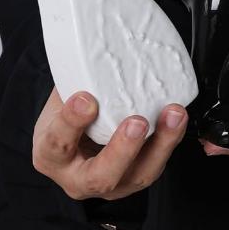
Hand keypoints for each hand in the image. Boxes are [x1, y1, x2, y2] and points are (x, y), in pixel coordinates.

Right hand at [33, 88, 187, 199]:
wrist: (72, 138)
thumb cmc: (65, 114)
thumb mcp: (60, 97)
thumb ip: (74, 81)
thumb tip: (92, 46)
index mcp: (50, 156)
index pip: (57, 143)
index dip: (71, 122)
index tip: (85, 98)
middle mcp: (78, 178)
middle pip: (100, 176)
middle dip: (123, 149)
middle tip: (137, 122)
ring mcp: (112, 183)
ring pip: (138, 174)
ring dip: (161, 144)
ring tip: (173, 115)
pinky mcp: (136, 177)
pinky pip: (156, 163)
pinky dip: (170, 140)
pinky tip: (177, 119)